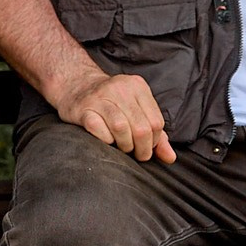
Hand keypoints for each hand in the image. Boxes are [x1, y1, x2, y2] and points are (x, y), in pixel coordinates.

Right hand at [54, 69, 175, 162]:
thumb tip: (170, 158)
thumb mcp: (137, 111)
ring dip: (124, 145)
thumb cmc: (111, 103)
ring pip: (121, 128)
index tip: (146, 147)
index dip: (153, 141)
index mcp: (137, 86)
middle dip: (141, 148)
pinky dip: (105, 140)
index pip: (156, 122)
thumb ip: (156, 134)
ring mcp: (100, 97)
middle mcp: (120, 88)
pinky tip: (106, 140)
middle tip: (135, 153)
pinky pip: (99, 130)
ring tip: (121, 147)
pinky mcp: (83, 109)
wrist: (76, 87)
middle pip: (141, 127)